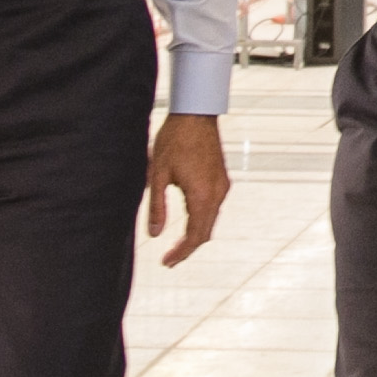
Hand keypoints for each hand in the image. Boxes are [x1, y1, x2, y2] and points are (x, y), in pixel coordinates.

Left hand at [145, 112, 229, 267]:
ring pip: (211, 220)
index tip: (167, 262)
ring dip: (196, 234)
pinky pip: (214, 207)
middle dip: (188, 248)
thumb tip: (154, 234)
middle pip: (205, 233)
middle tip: (170, 259)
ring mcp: (222, 185)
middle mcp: (217, 193)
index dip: (181, 253)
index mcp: (202, 196)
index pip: (195, 237)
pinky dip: (202, 219)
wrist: (196, 113)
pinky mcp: (222, 178)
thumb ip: (157, 207)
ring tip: (177, 244)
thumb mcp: (157, 174)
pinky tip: (189, 219)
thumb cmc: (174, 139)